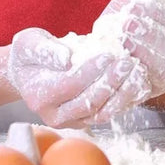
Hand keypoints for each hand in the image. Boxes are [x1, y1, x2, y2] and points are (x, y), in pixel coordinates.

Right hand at [7, 27, 151, 128]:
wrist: (28, 73)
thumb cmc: (29, 55)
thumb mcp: (30, 43)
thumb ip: (46, 49)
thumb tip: (66, 57)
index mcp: (39, 95)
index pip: (69, 85)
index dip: (90, 71)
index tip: (107, 55)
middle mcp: (54, 115)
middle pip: (87, 102)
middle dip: (110, 82)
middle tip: (127, 62)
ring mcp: (70, 121)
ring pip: (100, 113)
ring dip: (122, 94)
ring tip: (136, 73)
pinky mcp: (84, 120)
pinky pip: (106, 114)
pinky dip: (123, 100)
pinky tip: (136, 84)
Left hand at [93, 0, 164, 97]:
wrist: (101, 46)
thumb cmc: (122, 18)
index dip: (157, 14)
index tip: (135, 5)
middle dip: (150, 35)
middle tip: (126, 23)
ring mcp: (163, 77)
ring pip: (163, 70)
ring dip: (142, 54)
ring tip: (121, 39)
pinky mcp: (146, 93)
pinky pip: (145, 88)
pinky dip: (131, 75)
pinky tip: (117, 61)